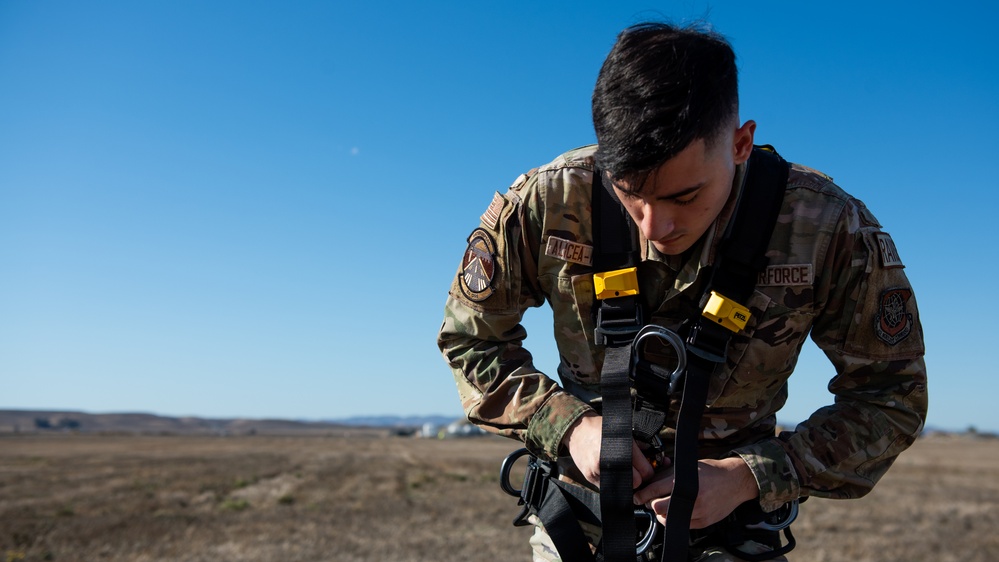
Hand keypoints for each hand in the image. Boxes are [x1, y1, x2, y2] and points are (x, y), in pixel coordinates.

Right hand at [562, 412, 655, 488]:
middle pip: (636, 482)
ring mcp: (600, 470)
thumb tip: (651, 456)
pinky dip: (610, 482)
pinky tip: (608, 471)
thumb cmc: (600, 428)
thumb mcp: (622, 431)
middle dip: (637, 478)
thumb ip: (637, 445)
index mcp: (623, 447)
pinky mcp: (590, 476)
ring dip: (623, 482)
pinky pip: (607, 487)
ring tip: (620, 471)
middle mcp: (612, 460)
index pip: (646, 471)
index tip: (646, 469)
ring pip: (621, 487)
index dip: (648, 471)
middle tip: (634, 472)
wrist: (576, 430)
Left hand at [633, 457, 758, 528]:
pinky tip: (677, 511)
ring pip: (669, 519)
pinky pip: (682, 525)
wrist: (735, 481)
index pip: (655, 491)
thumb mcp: (688, 467)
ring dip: (663, 513)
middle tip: (650, 501)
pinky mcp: (704, 522)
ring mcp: (698, 512)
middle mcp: (691, 497)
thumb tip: (650, 483)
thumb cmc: (712, 472)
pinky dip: (676, 518)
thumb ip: (669, 475)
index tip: (638, 497)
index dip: (643, 495)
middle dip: (651, 504)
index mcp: (685, 481)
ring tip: (665, 505)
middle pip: (658, 507)